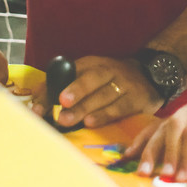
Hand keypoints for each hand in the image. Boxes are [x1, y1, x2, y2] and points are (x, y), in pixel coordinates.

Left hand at [30, 55, 161, 127]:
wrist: (151, 76)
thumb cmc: (111, 81)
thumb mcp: (89, 75)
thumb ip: (62, 86)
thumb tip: (34, 100)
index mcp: (92, 64)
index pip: (69, 73)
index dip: (52, 89)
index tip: (37, 107)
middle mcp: (108, 71)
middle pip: (91, 78)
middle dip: (75, 90)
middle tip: (61, 103)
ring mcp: (123, 84)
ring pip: (104, 94)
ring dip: (85, 107)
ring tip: (68, 119)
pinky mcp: (136, 98)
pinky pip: (119, 107)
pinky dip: (105, 115)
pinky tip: (91, 122)